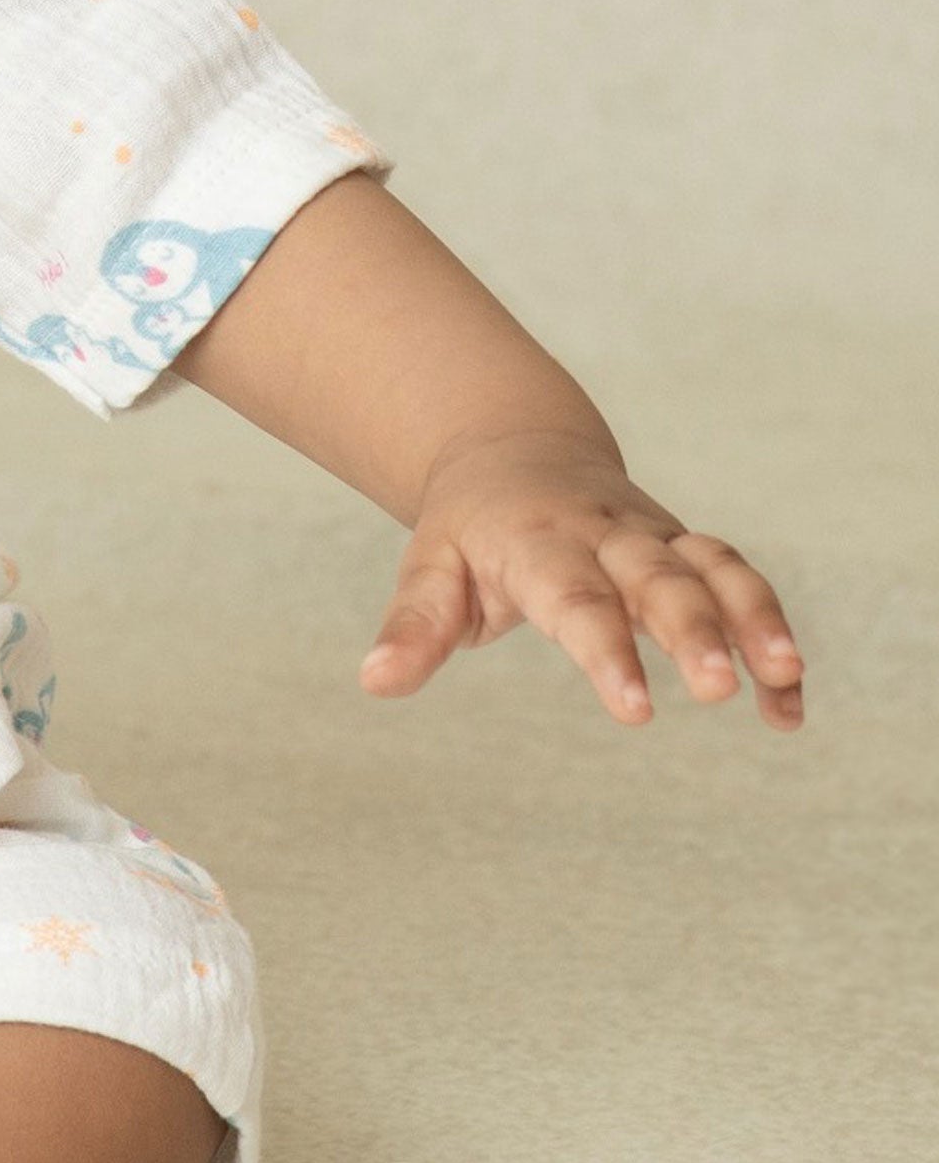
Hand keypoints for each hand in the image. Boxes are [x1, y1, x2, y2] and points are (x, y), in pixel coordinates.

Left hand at [365, 428, 802, 729]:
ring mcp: (656, 537)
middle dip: (694, 631)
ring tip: (785, 679)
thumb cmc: (468, 530)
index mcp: (540, 541)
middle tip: (716, 689)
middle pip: (660, 578)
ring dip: (755, 619)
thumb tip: (374, 682)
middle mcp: (608, 534)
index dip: (607, 653)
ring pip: (717, 568)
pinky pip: (741, 583)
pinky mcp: (689, 549)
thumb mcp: (430, 568)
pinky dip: (770, 635)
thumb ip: (414, 627)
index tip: (636, 712)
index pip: (577, 600)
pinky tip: (787, 706)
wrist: (515, 450)